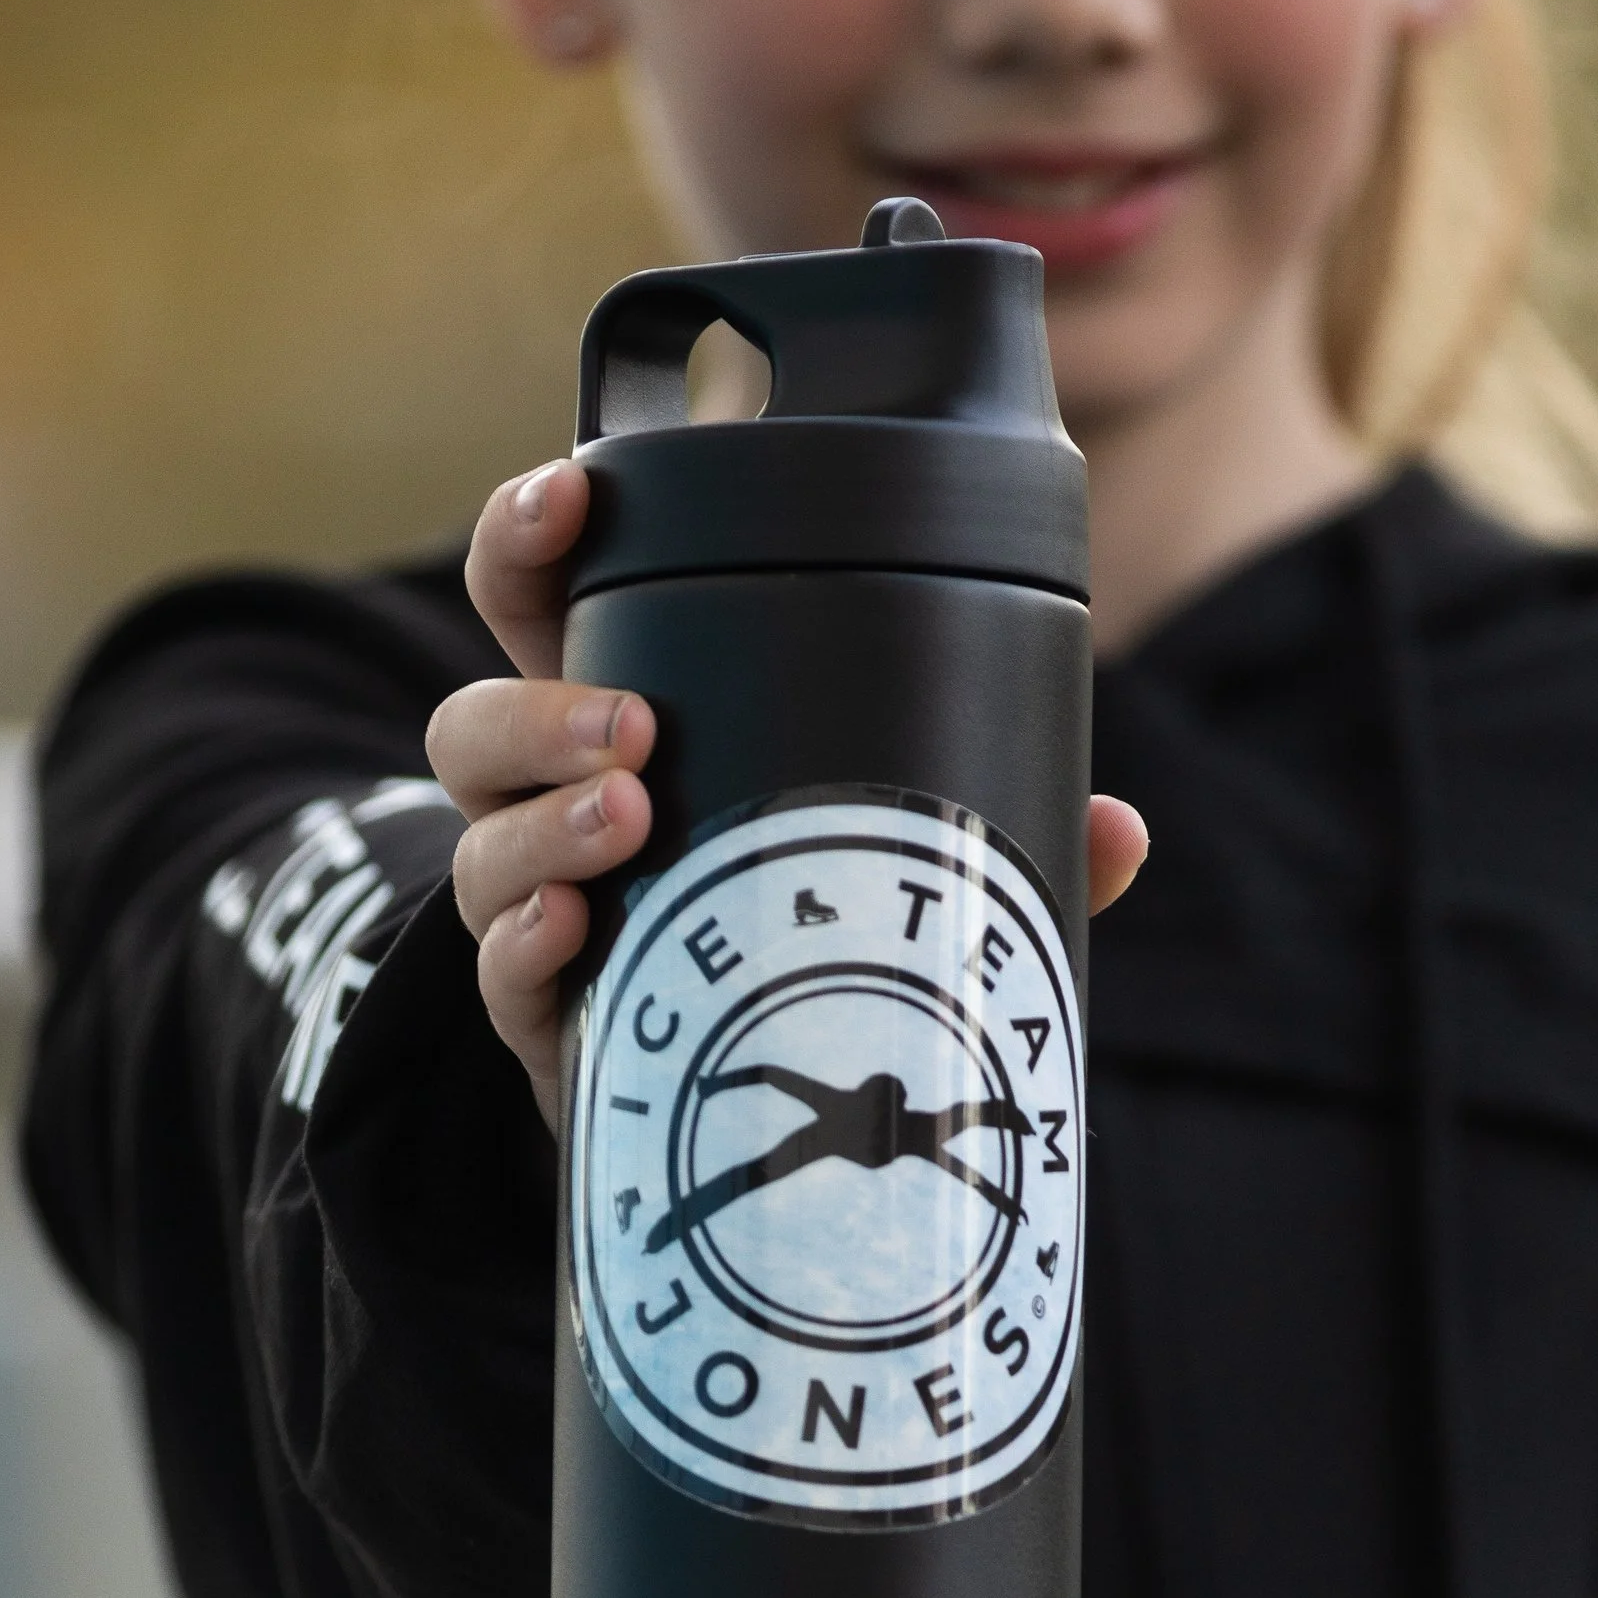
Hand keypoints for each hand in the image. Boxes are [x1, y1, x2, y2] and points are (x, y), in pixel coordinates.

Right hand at [431, 459, 1149, 1135]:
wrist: (729, 1105)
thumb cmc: (801, 929)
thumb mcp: (893, 861)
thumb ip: (996, 835)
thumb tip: (1120, 829)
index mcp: (624, 714)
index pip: (540, 596)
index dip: (533, 531)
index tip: (576, 492)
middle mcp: (553, 800)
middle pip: (476, 718)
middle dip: (542, 706)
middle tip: (634, 724)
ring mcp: (533, 903)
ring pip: (481, 836)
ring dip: (543, 819)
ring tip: (629, 817)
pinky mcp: (538, 1013)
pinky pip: (497, 965)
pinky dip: (526, 939)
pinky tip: (576, 927)